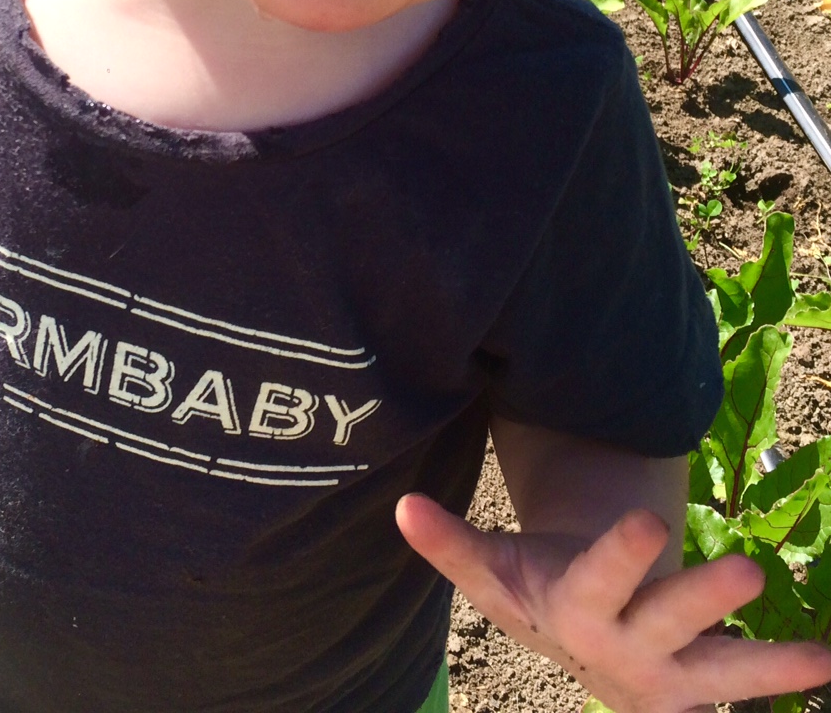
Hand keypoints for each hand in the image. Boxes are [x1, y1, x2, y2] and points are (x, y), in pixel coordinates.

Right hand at [396, 493, 830, 712]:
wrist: (576, 645)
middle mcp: (628, 652)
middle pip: (670, 624)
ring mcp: (675, 676)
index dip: (621, 557)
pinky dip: (789, 676)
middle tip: (750, 569)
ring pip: (726, 671)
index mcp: (576, 615)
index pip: (598, 584)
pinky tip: (830, 658)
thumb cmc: (533, 591)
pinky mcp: (707, 686)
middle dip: (705, 597)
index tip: (645, 518)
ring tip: (824, 655)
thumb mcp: (491, 570)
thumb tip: (402, 504)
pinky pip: (752, 682)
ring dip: (776, 664)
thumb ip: (450, 542)